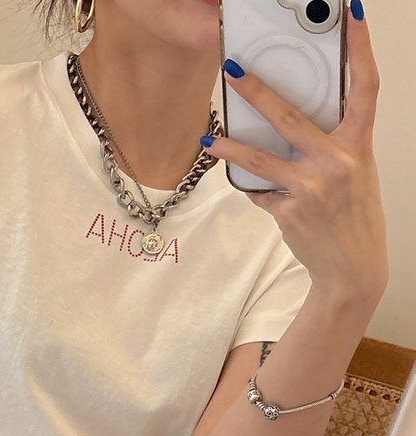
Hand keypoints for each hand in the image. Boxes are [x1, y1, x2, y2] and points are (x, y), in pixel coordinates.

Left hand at [209, 3, 387, 303]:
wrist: (352, 269)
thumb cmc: (352, 216)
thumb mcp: (354, 172)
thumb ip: (330, 145)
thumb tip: (289, 123)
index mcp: (358, 145)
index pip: (365, 87)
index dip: (361, 48)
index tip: (353, 13)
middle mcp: (336, 162)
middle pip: (290, 117)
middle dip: (258, 91)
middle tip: (232, 70)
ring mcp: (310, 188)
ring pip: (261, 158)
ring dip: (231, 145)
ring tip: (211, 138)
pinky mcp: (289, 211)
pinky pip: (260, 191)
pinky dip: (251, 187)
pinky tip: (245, 185)